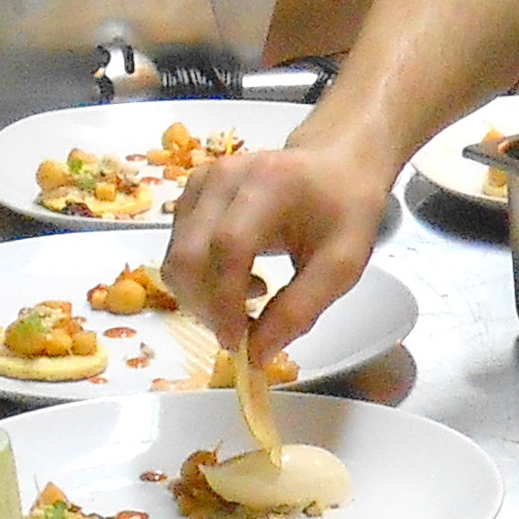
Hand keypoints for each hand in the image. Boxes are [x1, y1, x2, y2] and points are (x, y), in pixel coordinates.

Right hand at [164, 135, 395, 355]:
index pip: (229, 247)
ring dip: (201, 297)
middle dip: (208, 308)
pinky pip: (176, 249)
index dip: (226, 301)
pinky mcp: (191, 193)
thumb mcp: (342, 264)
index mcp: (269, 185)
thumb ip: (300, 309)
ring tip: (250, 298)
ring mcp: (202, 181)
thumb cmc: (343, 211)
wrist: (334, 164)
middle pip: (189, 256)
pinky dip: (199, 279)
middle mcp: (224, 177)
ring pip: (175, 258)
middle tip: (243, 331)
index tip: (240, 342)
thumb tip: (256, 354)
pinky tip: (237, 277)